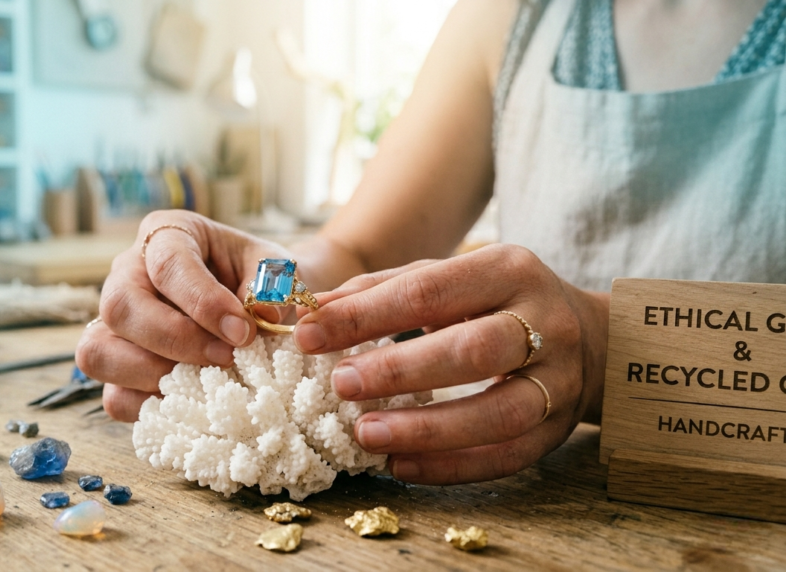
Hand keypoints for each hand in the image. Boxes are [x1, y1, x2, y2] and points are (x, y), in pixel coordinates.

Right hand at [75, 211, 290, 420]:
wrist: (260, 303)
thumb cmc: (260, 279)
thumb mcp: (274, 268)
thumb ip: (271, 286)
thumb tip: (261, 317)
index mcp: (168, 235)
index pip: (167, 264)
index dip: (203, 302)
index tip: (242, 332)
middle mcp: (128, 273)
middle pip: (120, 307)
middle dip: (175, 340)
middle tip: (226, 357)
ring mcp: (114, 322)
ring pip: (99, 352)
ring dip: (153, 375)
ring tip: (205, 382)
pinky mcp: (119, 366)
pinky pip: (113, 396)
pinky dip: (150, 407)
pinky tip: (192, 402)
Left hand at [292, 244, 608, 484]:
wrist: (589, 338)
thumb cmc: (494, 303)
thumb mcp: (446, 278)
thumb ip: (381, 290)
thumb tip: (312, 310)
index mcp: (508, 269)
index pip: (430, 289)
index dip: (366, 315)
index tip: (310, 334)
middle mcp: (544, 321)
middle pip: (473, 350)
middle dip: (401, 370)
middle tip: (342, 385)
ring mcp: (558, 379)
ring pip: (498, 412)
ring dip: (427, 429)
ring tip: (366, 434)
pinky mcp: (558, 429)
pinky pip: (508, 456)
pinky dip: (451, 467)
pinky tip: (401, 465)